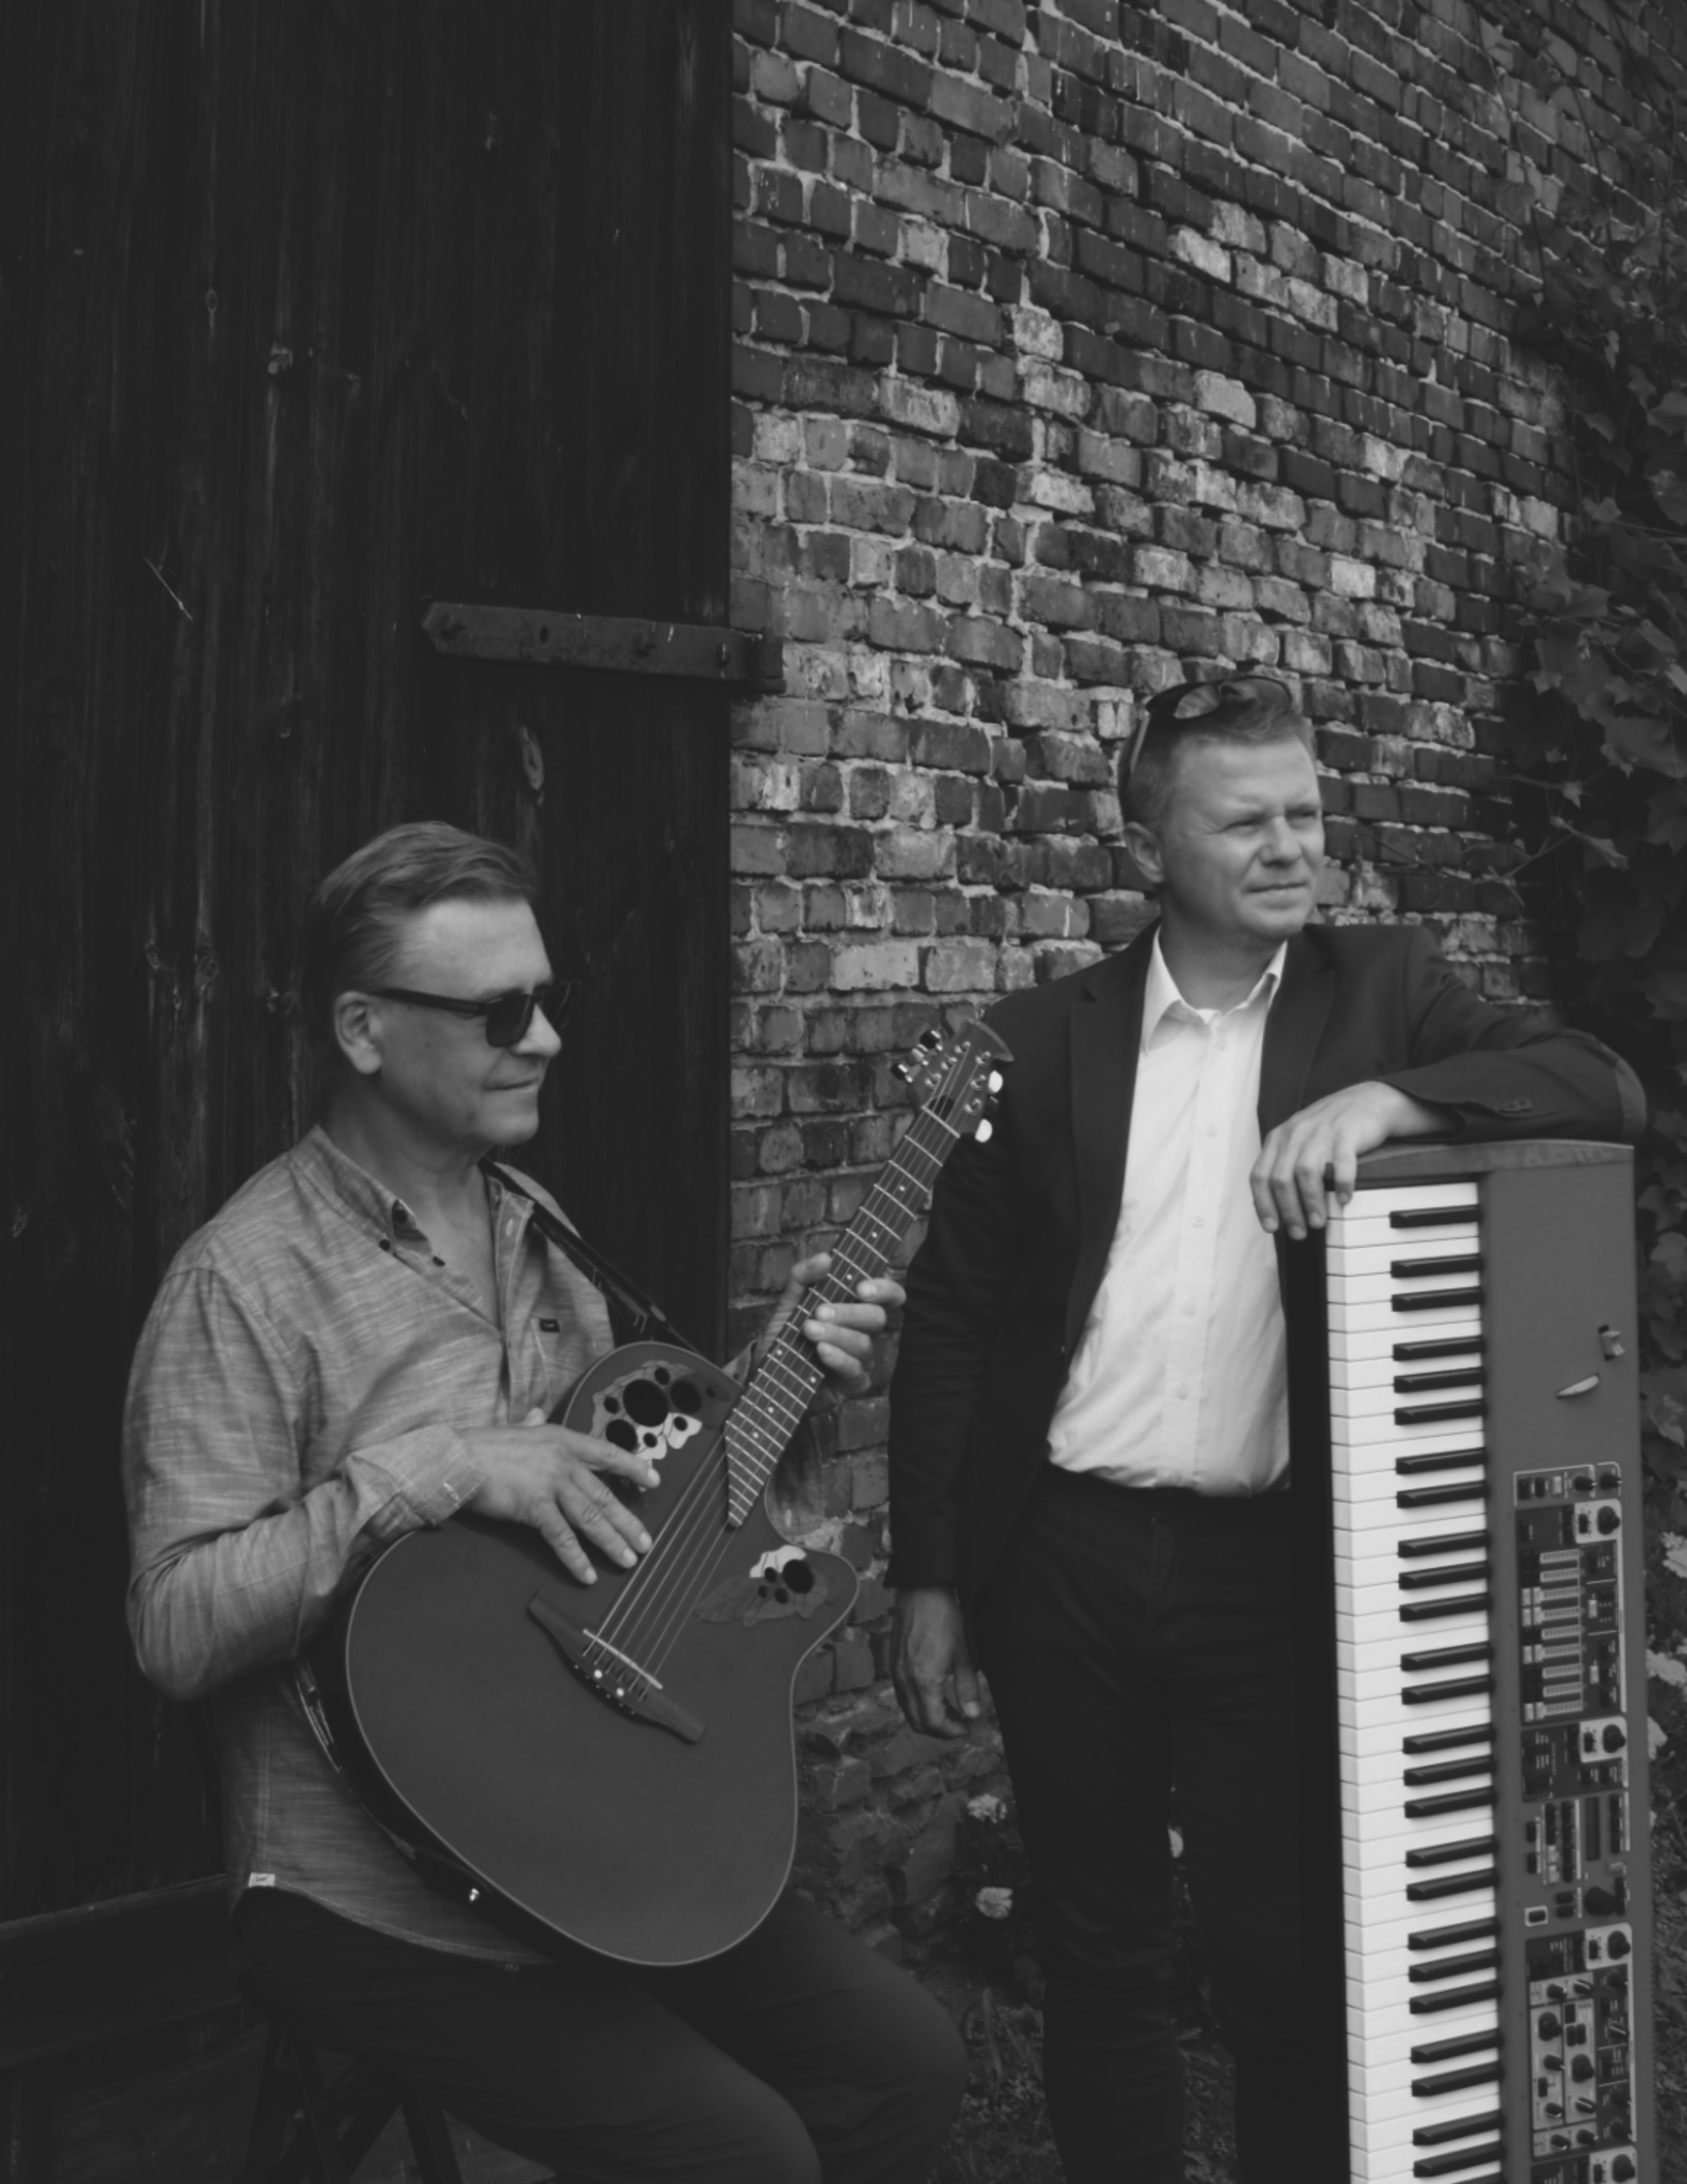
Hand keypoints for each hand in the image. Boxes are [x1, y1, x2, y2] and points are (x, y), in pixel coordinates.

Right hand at [463, 1411, 658, 1584]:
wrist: (457, 1458)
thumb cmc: (483, 1445)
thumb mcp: (515, 1428)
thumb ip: (530, 1423)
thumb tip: (535, 1413)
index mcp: (562, 1439)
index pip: (607, 1452)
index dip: (633, 1466)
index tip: (654, 1479)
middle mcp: (563, 1460)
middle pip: (604, 1494)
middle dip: (628, 1521)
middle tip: (646, 1543)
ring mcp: (550, 1484)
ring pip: (590, 1518)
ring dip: (611, 1542)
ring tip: (628, 1561)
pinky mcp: (534, 1506)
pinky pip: (561, 1537)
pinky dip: (576, 1558)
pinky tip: (587, 1574)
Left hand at [761, 1252, 904, 1390]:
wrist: (767, 1373)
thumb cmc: (787, 1337)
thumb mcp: (788, 1303)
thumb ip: (803, 1277)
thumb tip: (825, 1258)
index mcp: (856, 1308)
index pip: (888, 1295)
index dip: (883, 1289)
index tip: (861, 1288)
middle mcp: (863, 1332)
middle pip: (876, 1318)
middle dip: (849, 1313)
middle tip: (819, 1312)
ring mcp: (861, 1359)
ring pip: (863, 1344)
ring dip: (836, 1335)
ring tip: (810, 1331)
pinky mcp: (853, 1383)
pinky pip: (855, 1371)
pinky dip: (838, 1359)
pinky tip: (821, 1352)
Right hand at [891, 1586, 981, 1737]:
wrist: (922, 1591)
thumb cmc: (945, 1618)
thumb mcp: (963, 1654)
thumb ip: (967, 1688)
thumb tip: (972, 1714)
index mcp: (924, 1680)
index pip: (934, 1722)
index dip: (952, 1731)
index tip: (967, 1727)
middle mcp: (905, 1680)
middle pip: (918, 1722)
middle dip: (940, 1729)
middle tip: (960, 1723)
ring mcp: (896, 1672)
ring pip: (908, 1710)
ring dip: (928, 1717)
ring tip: (950, 1709)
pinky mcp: (894, 1664)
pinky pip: (903, 1695)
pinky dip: (918, 1703)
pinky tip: (934, 1693)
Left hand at [1251, 1082, 1452, 1238]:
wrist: (1366, 1101)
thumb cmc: (1330, 1128)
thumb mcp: (1298, 1141)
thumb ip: (1284, 1165)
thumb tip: (1277, 1207)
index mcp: (1278, 1139)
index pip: (1260, 1175)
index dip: (1263, 1204)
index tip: (1271, 1226)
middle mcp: (1295, 1134)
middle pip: (1281, 1178)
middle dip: (1288, 1210)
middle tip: (1299, 1231)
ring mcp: (1320, 1132)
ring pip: (1306, 1172)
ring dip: (1311, 1201)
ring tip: (1318, 1221)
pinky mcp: (1346, 1133)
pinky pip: (1341, 1162)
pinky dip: (1341, 1183)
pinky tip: (1344, 1198)